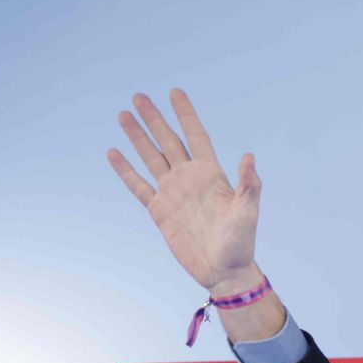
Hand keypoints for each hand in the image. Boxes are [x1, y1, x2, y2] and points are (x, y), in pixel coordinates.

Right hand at [108, 89, 263, 295]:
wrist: (224, 271)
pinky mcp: (159, 211)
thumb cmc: (241, 242)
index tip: (175, 92)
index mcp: (211, 174)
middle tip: (139, 96)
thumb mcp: (247, 211)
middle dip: (155, 119)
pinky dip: (126, 170)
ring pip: (151, 158)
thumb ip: (249, 184)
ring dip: (137, 137)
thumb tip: (249, 156)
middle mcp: (189, 178)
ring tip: (124, 114)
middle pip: (168, 141)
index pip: (196, 136)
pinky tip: (114, 152)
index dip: (186, 114)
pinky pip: (138, 186)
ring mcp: (172, 193)